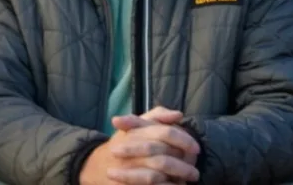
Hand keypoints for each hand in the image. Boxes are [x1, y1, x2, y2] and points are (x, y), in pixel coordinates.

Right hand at [79, 107, 199, 184]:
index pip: (165, 133)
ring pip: (155, 175)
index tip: (196, 149)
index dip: (183, 140)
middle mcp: (130, 149)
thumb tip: (179, 115)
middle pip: (162, 157)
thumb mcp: (137, 124)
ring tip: (187, 181)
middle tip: (195, 171)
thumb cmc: (123, 143)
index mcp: (136, 132)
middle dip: (182, 165)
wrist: (97, 165)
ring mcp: (127, 168)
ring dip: (175, 179)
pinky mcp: (127, 182)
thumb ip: (157, 116)